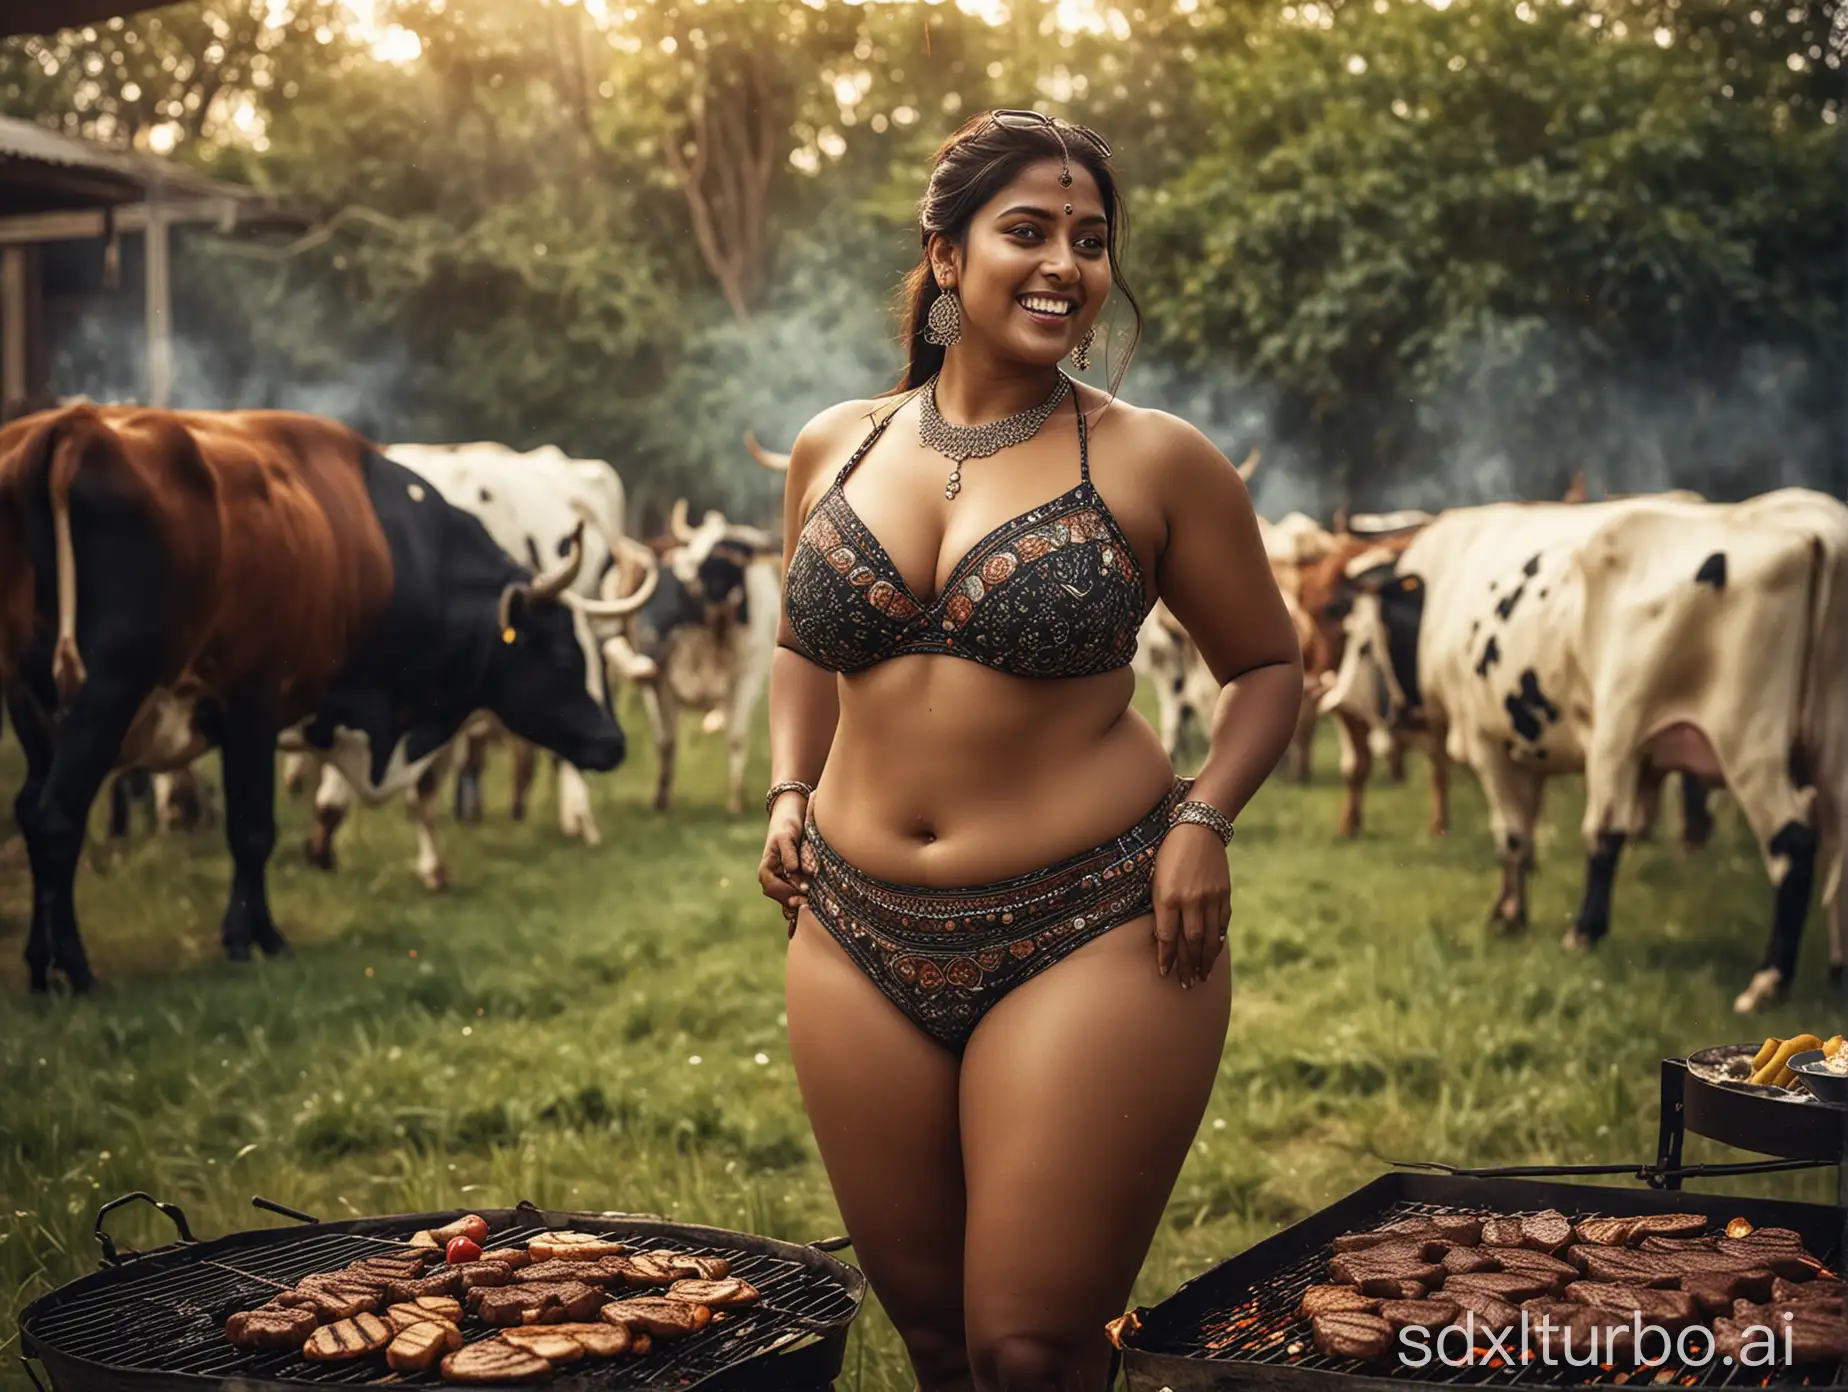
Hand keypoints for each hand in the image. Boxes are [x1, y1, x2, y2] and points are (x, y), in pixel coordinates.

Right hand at [757, 794, 809, 937]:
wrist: (791, 818)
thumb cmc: (786, 826)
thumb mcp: (786, 836)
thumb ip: (789, 853)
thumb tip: (793, 869)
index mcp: (766, 868)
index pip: (771, 886)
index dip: (785, 891)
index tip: (801, 893)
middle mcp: (772, 877)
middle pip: (779, 896)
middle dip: (792, 902)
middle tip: (808, 904)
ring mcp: (782, 880)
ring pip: (787, 899)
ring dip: (797, 905)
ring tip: (811, 909)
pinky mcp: (793, 881)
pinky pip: (794, 897)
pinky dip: (799, 905)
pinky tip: (807, 914)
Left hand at [1150, 822, 1230, 987]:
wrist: (1198, 829)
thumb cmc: (1169, 853)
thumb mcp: (1156, 878)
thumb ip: (1160, 907)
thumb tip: (1163, 937)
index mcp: (1168, 896)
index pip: (1168, 936)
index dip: (1167, 958)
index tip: (1165, 973)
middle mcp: (1190, 900)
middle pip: (1191, 942)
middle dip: (1188, 965)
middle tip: (1186, 985)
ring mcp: (1210, 898)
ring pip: (1210, 937)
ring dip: (1206, 960)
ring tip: (1202, 977)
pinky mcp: (1224, 894)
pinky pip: (1222, 923)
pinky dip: (1219, 939)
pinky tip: (1215, 952)